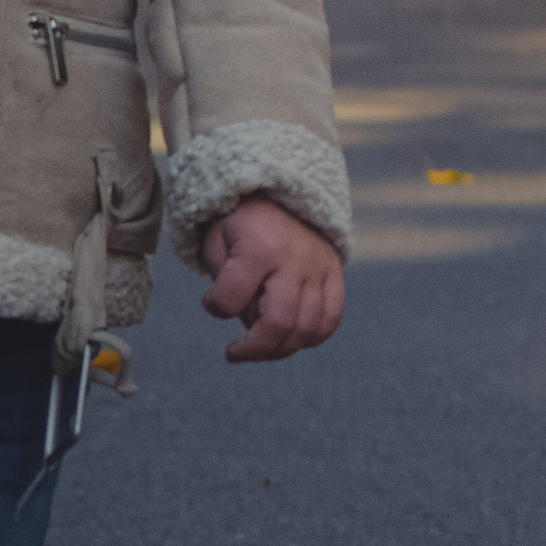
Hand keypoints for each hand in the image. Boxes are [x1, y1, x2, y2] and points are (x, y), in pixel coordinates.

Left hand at [198, 196, 344, 361]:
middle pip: (279, 323)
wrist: (278, 193)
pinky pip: (330, 320)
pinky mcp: (334, 275)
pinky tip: (288, 339)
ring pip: (307, 328)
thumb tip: (250, 322)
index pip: (232, 298)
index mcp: (257, 248)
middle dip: (254, 348)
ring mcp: (318, 268)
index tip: (210, 302)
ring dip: (280, 349)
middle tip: (236, 352)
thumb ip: (226, 283)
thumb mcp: (217, 241)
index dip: (215, 308)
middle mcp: (293, 259)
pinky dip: (310, 338)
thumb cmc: (239, 224)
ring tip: (260, 346)